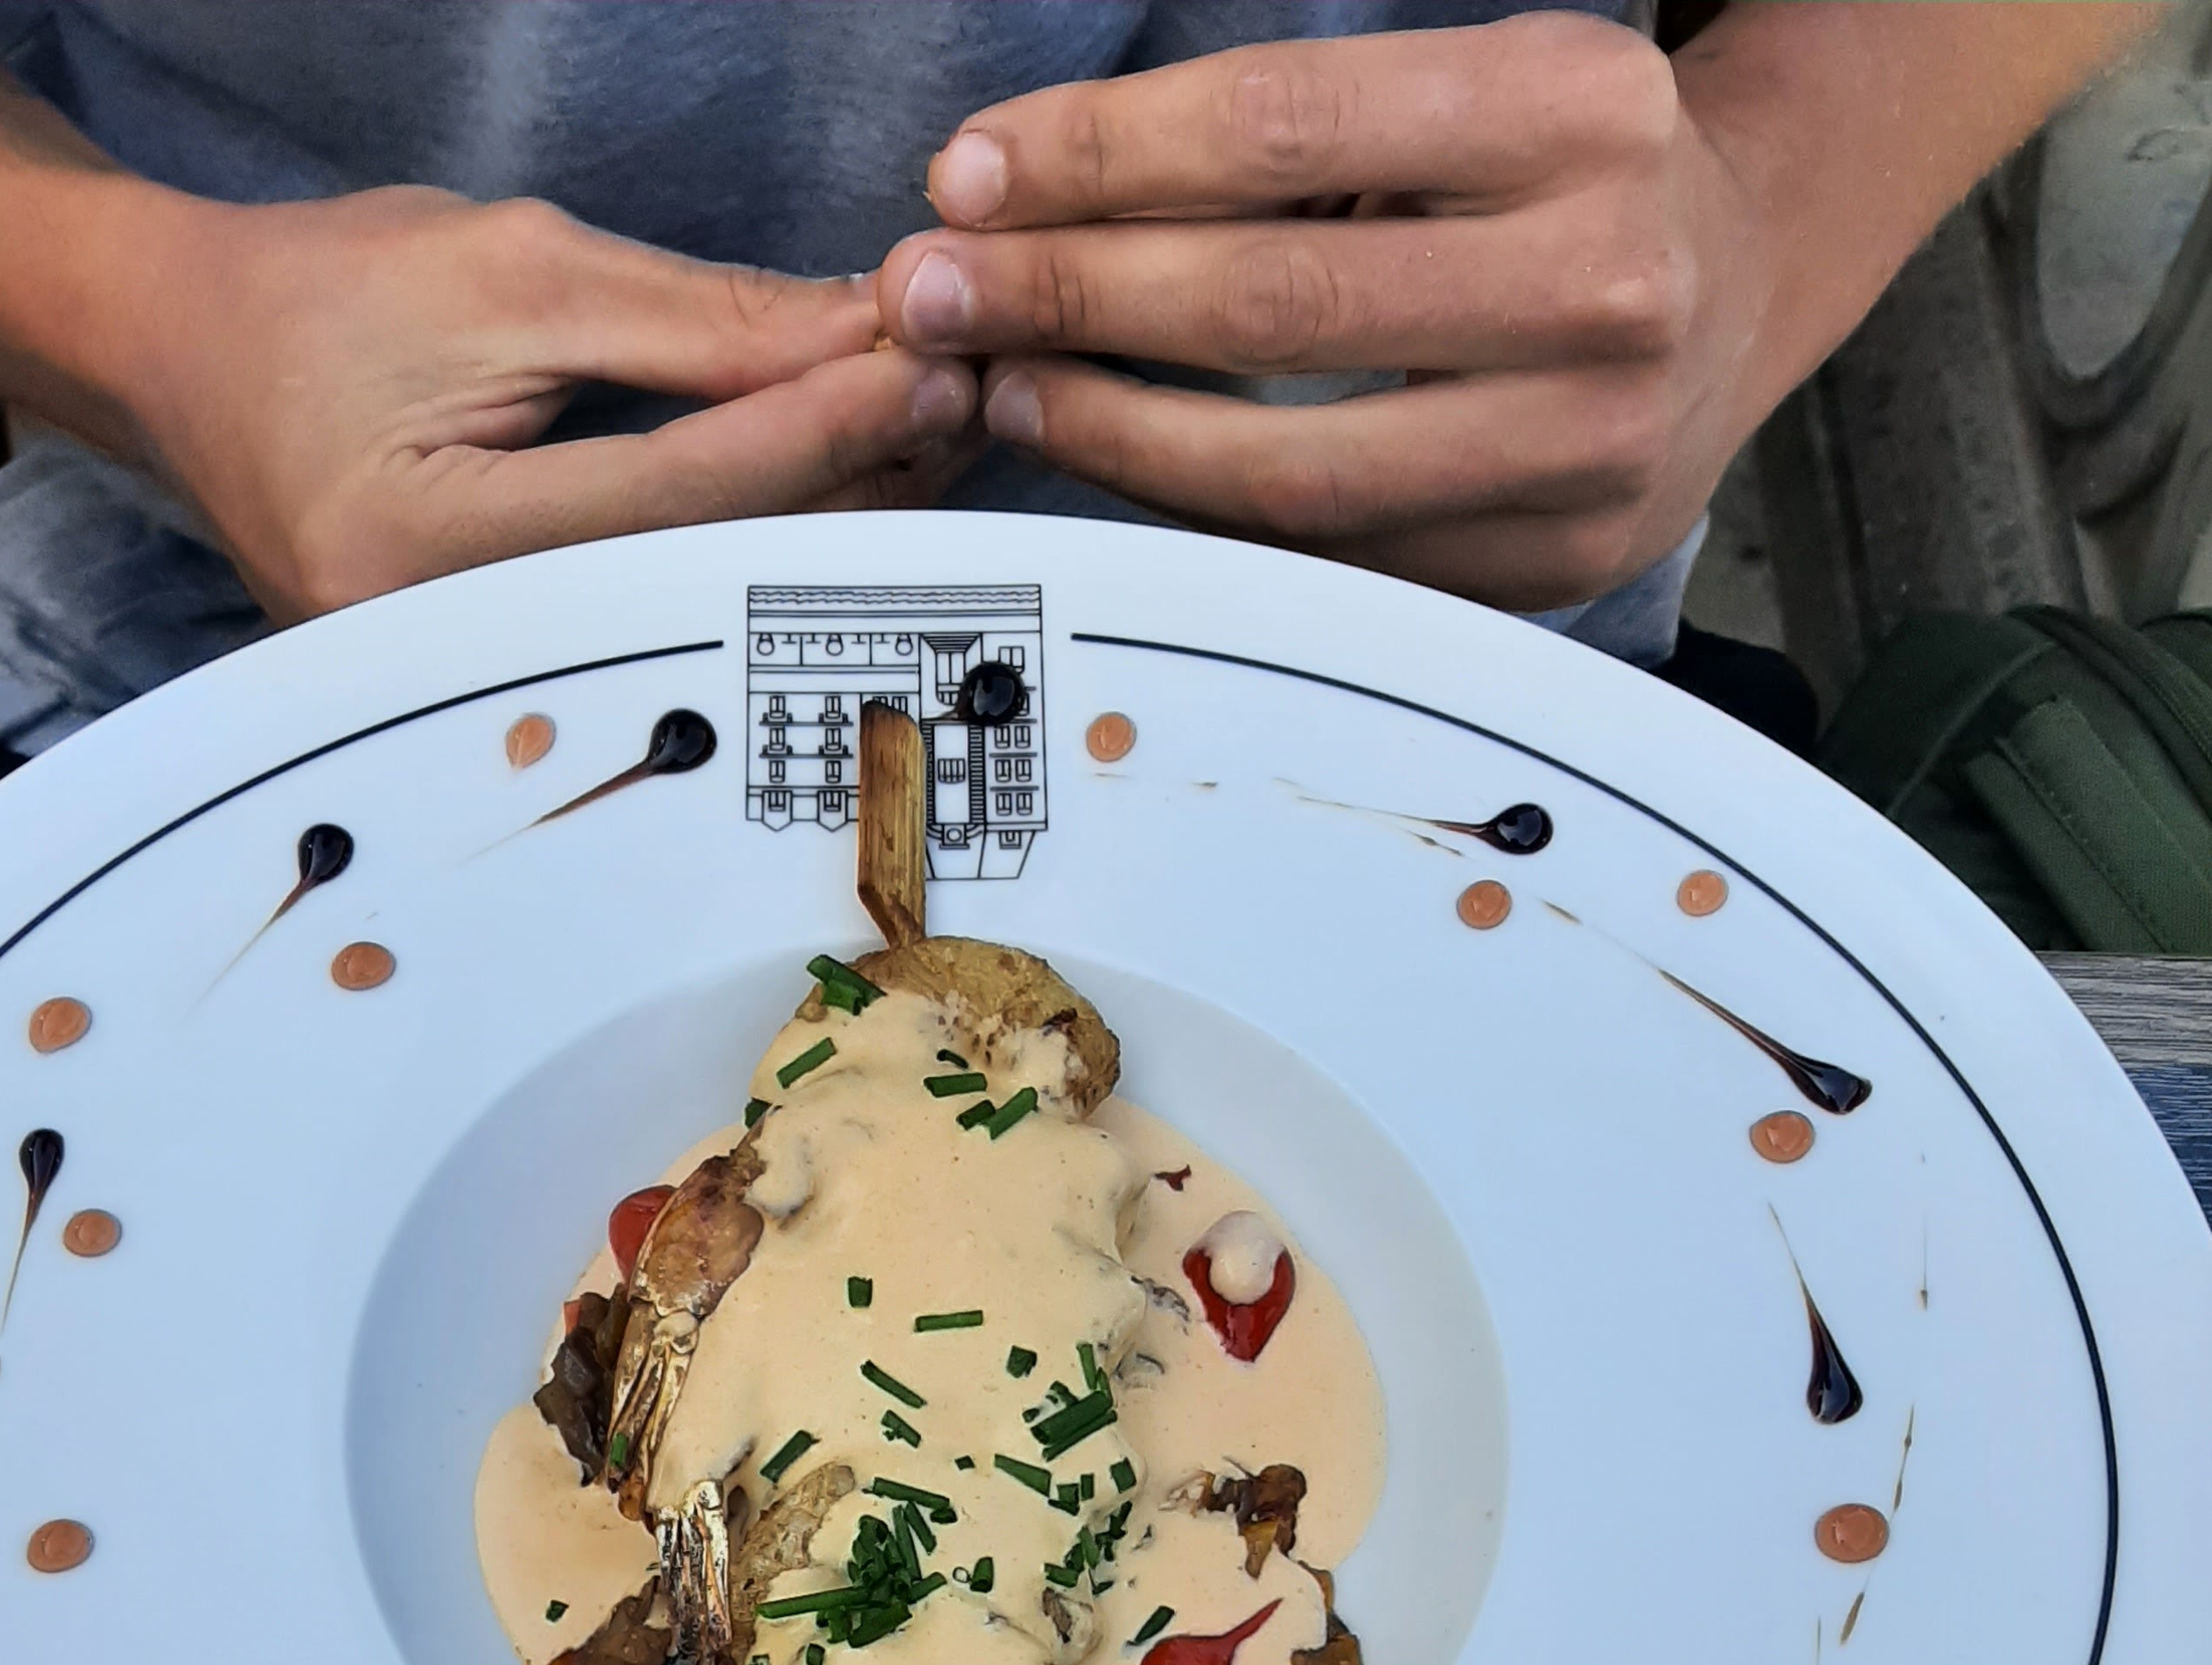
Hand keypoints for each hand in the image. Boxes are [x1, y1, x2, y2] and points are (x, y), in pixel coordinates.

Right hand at [128, 187, 980, 620]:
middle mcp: (443, 649)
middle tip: (963, 405)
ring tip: (929, 441)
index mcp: (417, 543)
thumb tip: (857, 338)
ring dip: (823, 525)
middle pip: (696, 577)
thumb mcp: (506, 272)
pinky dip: (754, 549)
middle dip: (843, 485)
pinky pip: (657, 618)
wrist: (185, 361)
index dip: (806, 429)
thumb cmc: (323, 298)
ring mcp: (468, 687)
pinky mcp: (501, 683)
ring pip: (692, 609)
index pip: (664, 495)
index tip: (918, 365)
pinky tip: (843, 497)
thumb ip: (689, 324)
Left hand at [876, 16, 1777, 613]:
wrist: (1738, 289)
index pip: (1284, 128)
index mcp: (1573, 111)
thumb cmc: (1561, 180)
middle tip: (934, 292)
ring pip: (1292, 467)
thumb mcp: (1463, 95)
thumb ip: (1290, 136)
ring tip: (1001, 387)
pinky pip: (1334, 558)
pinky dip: (1201, 519)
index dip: (1104, 157)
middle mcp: (1601, 276)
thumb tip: (1030, 198)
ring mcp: (1585, 441)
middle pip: (1273, 302)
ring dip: (1112, 430)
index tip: (971, 178)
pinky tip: (1115, 468)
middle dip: (1072, 294)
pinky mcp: (1553, 561)